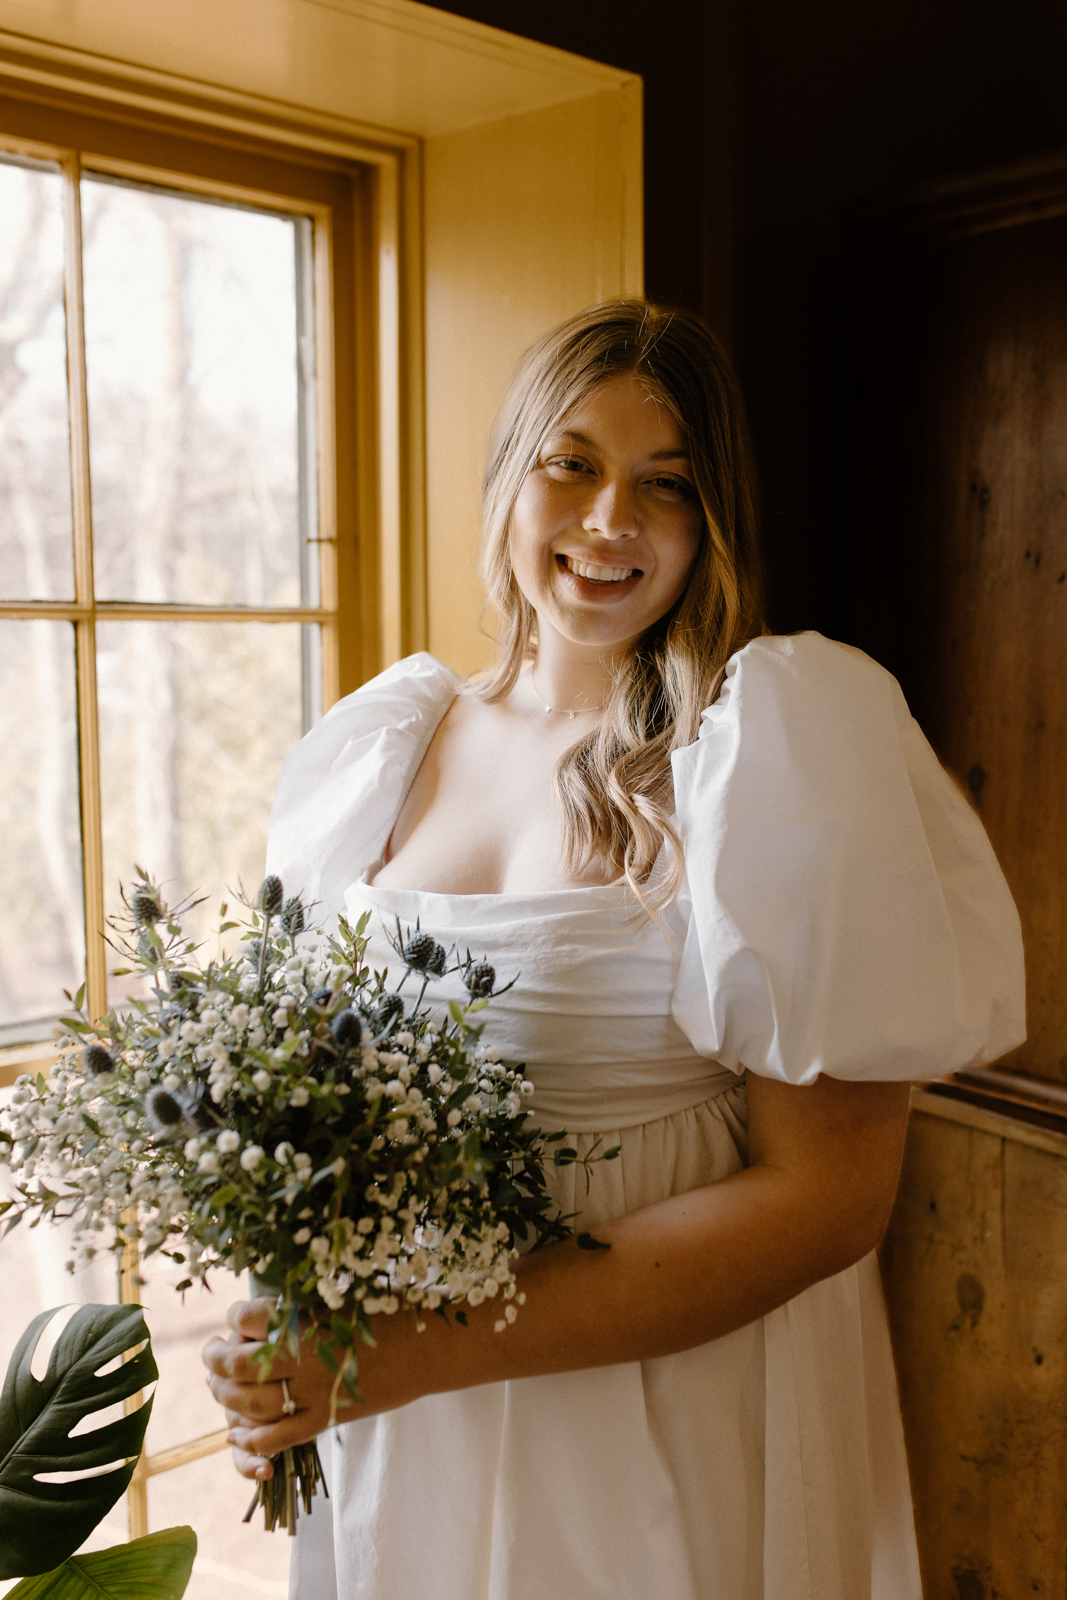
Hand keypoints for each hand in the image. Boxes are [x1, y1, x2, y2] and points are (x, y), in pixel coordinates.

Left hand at [201, 1297, 430, 1480]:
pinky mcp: (325, 1421)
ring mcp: (313, 1394)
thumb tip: (255, 1316)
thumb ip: (297, 1308)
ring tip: (217, 1385)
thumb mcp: (338, 1298)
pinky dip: (250, 1440)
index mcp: (306, 1320)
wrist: (426, 1350)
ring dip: (225, 1396)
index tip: (235, 1318)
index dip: (235, 1317)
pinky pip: (275, 1438)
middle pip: (239, 1365)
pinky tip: (236, 1432)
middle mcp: (304, 1358)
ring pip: (250, 1403)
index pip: (247, 1318)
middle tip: (212, 1352)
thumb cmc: (384, 1313)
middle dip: (216, 1360)